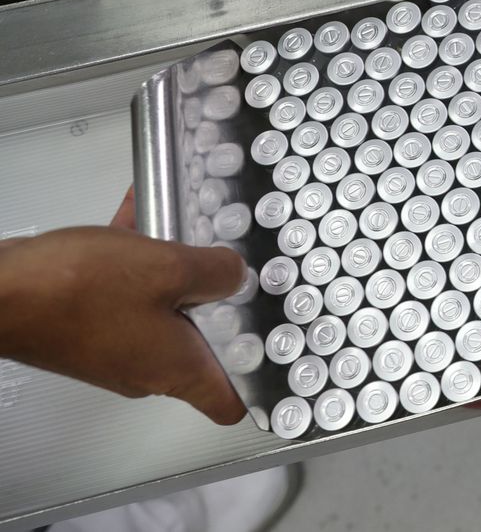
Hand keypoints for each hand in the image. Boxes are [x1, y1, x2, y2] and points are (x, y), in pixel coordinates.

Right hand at [0, 200, 246, 424]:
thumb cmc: (74, 291)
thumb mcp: (167, 268)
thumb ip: (216, 272)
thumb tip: (235, 276)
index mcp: (176, 369)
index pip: (227, 402)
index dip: (254, 383)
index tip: (273, 350)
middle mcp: (147, 368)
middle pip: (202, 344)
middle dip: (220, 304)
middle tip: (236, 266)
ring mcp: (114, 348)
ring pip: (163, 308)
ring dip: (175, 272)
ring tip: (189, 226)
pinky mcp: (86, 325)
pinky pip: (126, 291)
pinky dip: (136, 258)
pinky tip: (140, 210)